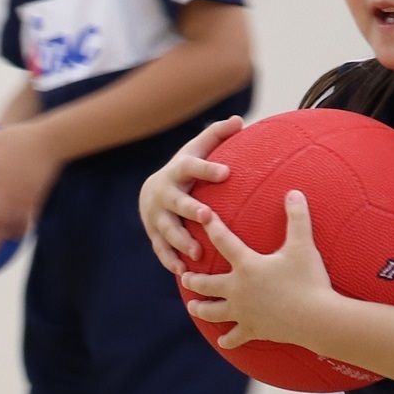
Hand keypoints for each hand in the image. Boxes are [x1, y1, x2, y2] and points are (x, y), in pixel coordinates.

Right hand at [139, 114, 243, 273]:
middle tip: (207, 216)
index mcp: (178, 171)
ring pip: (167, 230)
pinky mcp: (154, 235)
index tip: (227, 173)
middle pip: (177, 202)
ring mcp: (157, 216)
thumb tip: (240, 121)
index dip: (208, 169)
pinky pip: (161, 250)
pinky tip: (183, 272)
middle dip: (190, 209)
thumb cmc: (186, 171)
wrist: (153, 192)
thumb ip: (217, 135)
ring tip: (197, 252)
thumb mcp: (197, 150)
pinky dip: (171, 260)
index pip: (192, 166)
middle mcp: (164, 193)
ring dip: (181, 241)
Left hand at [180, 191, 333, 350]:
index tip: (201, 216)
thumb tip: (294, 192)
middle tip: (184, 275)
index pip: (223, 241)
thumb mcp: (303, 246)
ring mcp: (244, 312)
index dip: (212, 226)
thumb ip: (297, 218)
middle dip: (193, 279)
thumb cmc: (309, 280)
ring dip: (202, 308)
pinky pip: (236, 337)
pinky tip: (223, 342)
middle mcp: (238, 289)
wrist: (316, 318)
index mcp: (247, 266)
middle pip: (207, 283)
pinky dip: (229, 340)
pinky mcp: (254, 330)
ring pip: (214, 312)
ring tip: (193, 306)